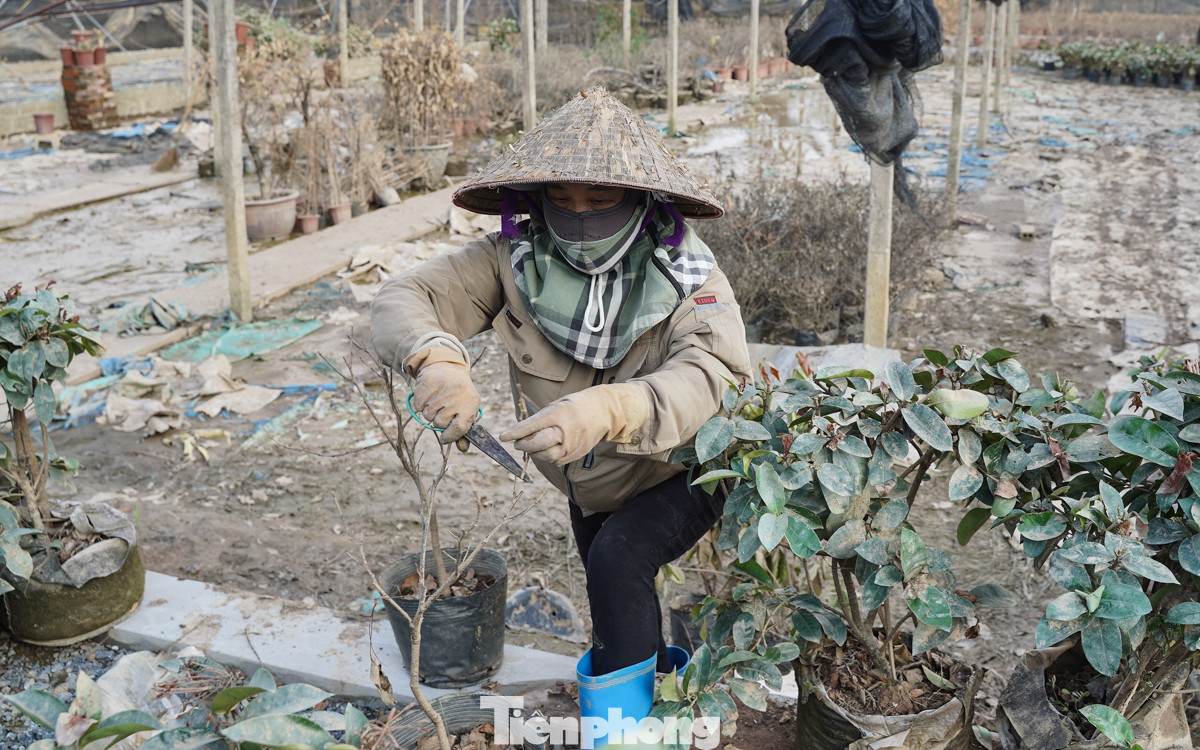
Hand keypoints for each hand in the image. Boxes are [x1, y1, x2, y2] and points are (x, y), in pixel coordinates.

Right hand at [411, 361, 479, 441]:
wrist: (447, 367)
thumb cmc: (457, 394)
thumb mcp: (465, 409)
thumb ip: (463, 431)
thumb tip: (463, 449)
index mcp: (471, 403)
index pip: (460, 428)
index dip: (450, 437)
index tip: (445, 438)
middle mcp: (457, 395)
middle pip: (440, 423)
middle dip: (439, 420)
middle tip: (443, 409)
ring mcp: (442, 388)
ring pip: (428, 415)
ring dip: (430, 412)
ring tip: (437, 400)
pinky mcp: (427, 382)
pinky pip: (418, 406)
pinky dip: (421, 404)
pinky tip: (429, 395)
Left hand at [500, 384, 648, 465]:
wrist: (603, 412)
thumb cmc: (575, 406)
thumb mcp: (557, 404)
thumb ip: (541, 418)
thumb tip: (521, 433)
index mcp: (558, 414)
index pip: (532, 426)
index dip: (515, 432)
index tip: (503, 437)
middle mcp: (565, 431)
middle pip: (537, 444)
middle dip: (523, 445)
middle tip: (518, 443)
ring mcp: (571, 445)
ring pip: (545, 456)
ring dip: (534, 453)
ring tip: (532, 446)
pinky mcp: (575, 454)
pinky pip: (555, 461)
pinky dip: (547, 457)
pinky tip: (547, 449)